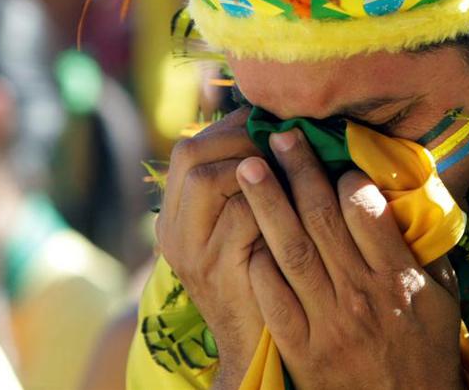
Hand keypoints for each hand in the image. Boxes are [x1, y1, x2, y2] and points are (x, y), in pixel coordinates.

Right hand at [155, 107, 265, 389]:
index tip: (268, 123)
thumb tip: (275, 126)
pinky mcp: (218, 269)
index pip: (190, 148)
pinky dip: (270, 201)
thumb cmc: (262, 274)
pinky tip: (294, 204)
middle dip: (240, 138)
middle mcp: (174, 229)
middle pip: (190, 155)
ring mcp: (192, 250)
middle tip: (278, 140)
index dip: (230, 128)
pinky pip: (242, 215)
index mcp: (176, 215)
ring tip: (284, 168)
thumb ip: (247, 185)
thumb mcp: (244, 226)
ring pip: (209, 178)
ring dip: (255, 165)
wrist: (255, 345)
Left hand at [235, 129, 463, 389]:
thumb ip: (427, 248)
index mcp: (398, 278)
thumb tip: (413, 196)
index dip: (347, 177)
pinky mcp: (299, 347)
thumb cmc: (425, 351)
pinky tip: (242, 231)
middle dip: (299, 171)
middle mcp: (361, 295)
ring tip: (247, 167)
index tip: (335, 159)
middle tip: (279, 135)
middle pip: (323, 219)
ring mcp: (327, 321)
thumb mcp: (443, 298)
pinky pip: (271, 295)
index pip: (366, 211)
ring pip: (291, 249)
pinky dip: (257, 261)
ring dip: (267, 203)